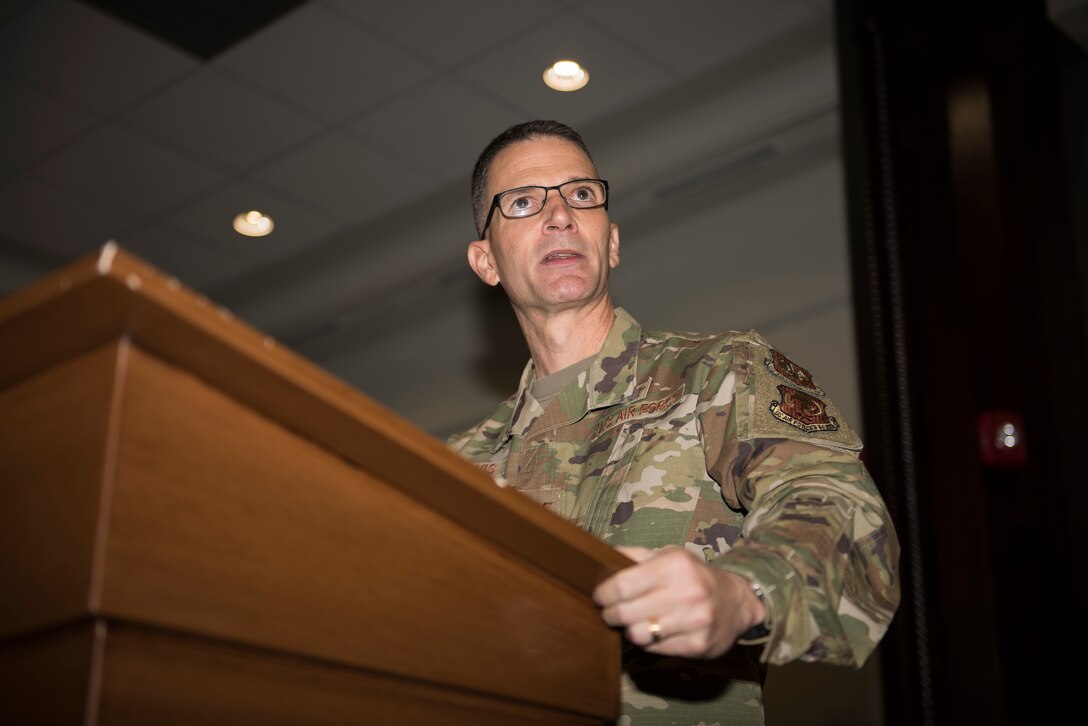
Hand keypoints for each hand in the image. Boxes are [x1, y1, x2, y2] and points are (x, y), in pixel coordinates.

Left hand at [592, 545, 764, 658]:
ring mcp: (695, 621)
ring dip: (628, 630)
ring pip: (638, 635)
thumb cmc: (693, 576)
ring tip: (632, 622)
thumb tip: (599, 557)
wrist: (736, 602)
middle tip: (608, 612)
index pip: (623, 585)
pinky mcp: (699, 645)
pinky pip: (656, 649)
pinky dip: (648, 642)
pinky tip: (653, 631)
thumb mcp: (668, 556)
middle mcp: (687, 592)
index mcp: (676, 565)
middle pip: (626, 613)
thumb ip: (634, 556)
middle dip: (610, 614)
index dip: (604, 594)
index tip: (599, 596)